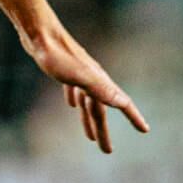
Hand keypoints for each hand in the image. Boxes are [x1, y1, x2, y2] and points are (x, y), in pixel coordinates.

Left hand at [25, 21, 149, 153]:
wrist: (36, 31)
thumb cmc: (55, 54)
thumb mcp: (78, 76)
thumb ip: (100, 89)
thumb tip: (124, 103)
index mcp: (98, 81)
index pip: (121, 102)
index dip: (134, 117)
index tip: (145, 130)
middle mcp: (91, 78)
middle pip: (100, 109)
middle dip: (103, 130)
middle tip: (107, 150)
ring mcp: (77, 73)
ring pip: (87, 101)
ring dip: (89, 119)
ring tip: (89, 137)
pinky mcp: (62, 68)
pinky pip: (74, 89)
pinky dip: (76, 99)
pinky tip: (72, 105)